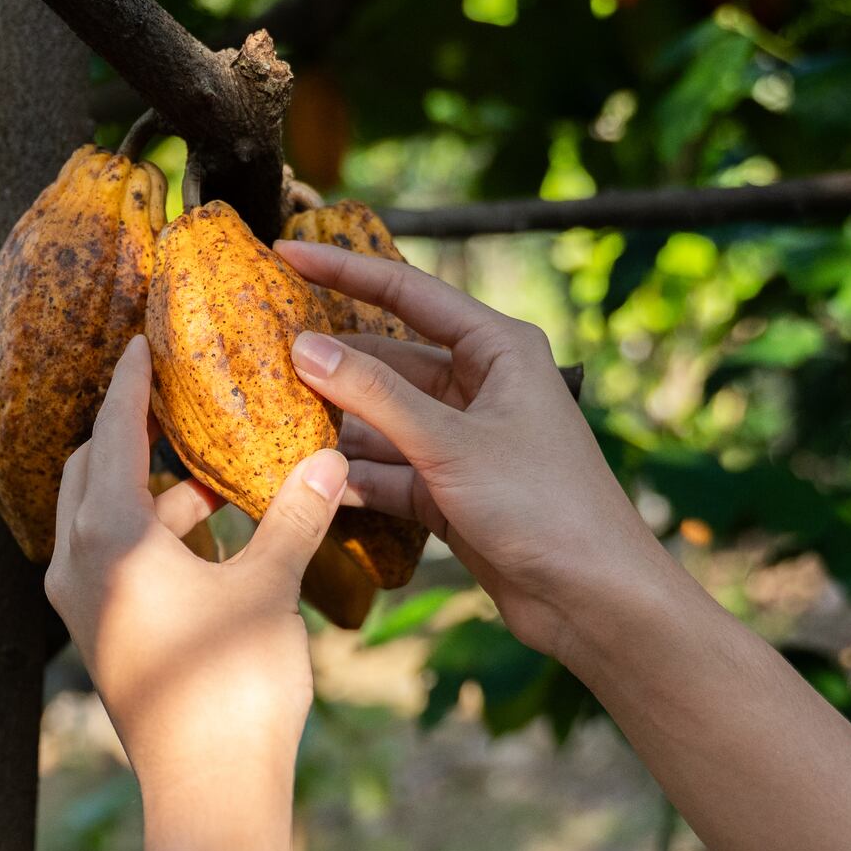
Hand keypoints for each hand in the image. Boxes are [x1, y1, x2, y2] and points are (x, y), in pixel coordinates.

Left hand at [46, 336, 347, 794]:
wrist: (209, 790)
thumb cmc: (234, 686)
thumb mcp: (270, 586)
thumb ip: (295, 515)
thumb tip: (330, 460)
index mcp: (108, 535)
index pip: (114, 431)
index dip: (132, 382)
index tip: (144, 341)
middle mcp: (76, 561)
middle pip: (93, 469)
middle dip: (134, 432)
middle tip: (180, 400)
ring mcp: (81, 602)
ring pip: (104, 517)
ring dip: (155, 491)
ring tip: (222, 478)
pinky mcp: (101, 633)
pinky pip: (114, 558)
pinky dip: (155, 534)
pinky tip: (213, 536)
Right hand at [276, 240, 684, 664]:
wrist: (593, 598)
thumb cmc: (543, 504)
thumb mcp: (449, 442)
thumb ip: (373, 394)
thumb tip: (304, 348)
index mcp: (497, 349)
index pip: (406, 292)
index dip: (344, 270)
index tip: (286, 252)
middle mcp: (479, 387)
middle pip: (385, 360)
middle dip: (327, 362)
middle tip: (257, 352)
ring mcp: (462, 440)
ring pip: (380, 419)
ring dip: (332, 424)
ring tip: (265, 418)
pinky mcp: (449, 489)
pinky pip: (386, 470)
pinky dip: (350, 476)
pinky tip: (304, 479)